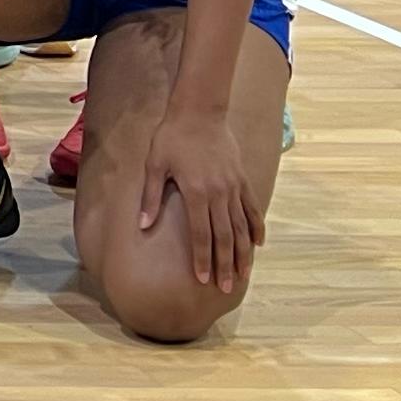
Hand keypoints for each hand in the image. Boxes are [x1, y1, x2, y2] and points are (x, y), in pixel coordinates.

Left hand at [134, 106, 264, 290]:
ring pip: (242, 227)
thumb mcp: (154, 164)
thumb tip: (142, 226)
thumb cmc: (171, 137)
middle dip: (225, 265)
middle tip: (225, 289)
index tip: (203, 279)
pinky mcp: (242, 179)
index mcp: (196, 192)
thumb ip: (151, 197)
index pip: (200, 234)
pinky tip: (258, 244)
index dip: (202, 258)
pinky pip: (252, 208)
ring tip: (244, 275)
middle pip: (225, 237)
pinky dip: (256, 227)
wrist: (200, 111)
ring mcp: (234, 187)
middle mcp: (219, 194)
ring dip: (243, 253)